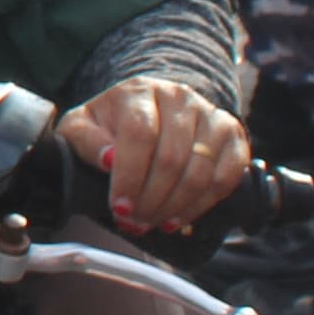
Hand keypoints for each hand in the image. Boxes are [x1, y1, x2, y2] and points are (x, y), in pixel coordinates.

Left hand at [58, 77, 247, 234]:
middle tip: (135, 223)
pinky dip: (203, 204)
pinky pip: (227, 175)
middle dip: (151, 200)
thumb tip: (108, 159)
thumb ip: (85, 140)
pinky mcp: (232, 135)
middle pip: (172, 157)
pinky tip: (179, 218)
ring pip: (200, 170)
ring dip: (175, 207)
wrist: (149, 111)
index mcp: (139, 91)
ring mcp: (210, 114)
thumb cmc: (110, 125)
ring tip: (153, 223)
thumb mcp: (82, 126)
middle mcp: (179, 97)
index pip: (140, 133)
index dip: (130, 176)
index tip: (119, 208)